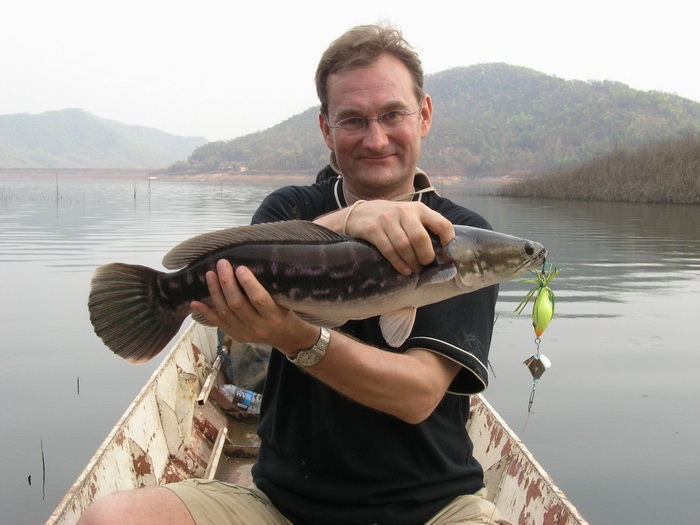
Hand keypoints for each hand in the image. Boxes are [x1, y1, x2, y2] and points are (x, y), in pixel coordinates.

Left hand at [190, 259, 318, 354]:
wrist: (284, 336)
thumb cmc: (283, 311)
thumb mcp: (283, 301)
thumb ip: (267, 289)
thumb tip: (244, 267)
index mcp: (273, 316)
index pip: (259, 299)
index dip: (248, 283)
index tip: (240, 267)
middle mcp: (258, 326)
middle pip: (237, 304)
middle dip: (227, 282)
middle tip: (222, 264)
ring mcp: (244, 332)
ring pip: (225, 311)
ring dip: (215, 292)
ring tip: (210, 274)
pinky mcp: (235, 335)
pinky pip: (217, 323)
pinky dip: (205, 312)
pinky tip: (195, 302)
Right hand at [319, 200, 454, 274]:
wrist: (359, 214)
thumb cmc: (391, 219)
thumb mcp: (409, 216)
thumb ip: (425, 228)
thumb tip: (444, 252)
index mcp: (420, 209)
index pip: (442, 224)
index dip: (448, 242)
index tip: (447, 256)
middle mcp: (405, 212)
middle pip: (420, 238)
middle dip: (426, 256)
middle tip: (425, 265)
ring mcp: (387, 219)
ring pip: (404, 246)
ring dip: (412, 262)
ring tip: (414, 269)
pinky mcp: (373, 229)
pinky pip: (389, 250)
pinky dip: (398, 263)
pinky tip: (404, 270)